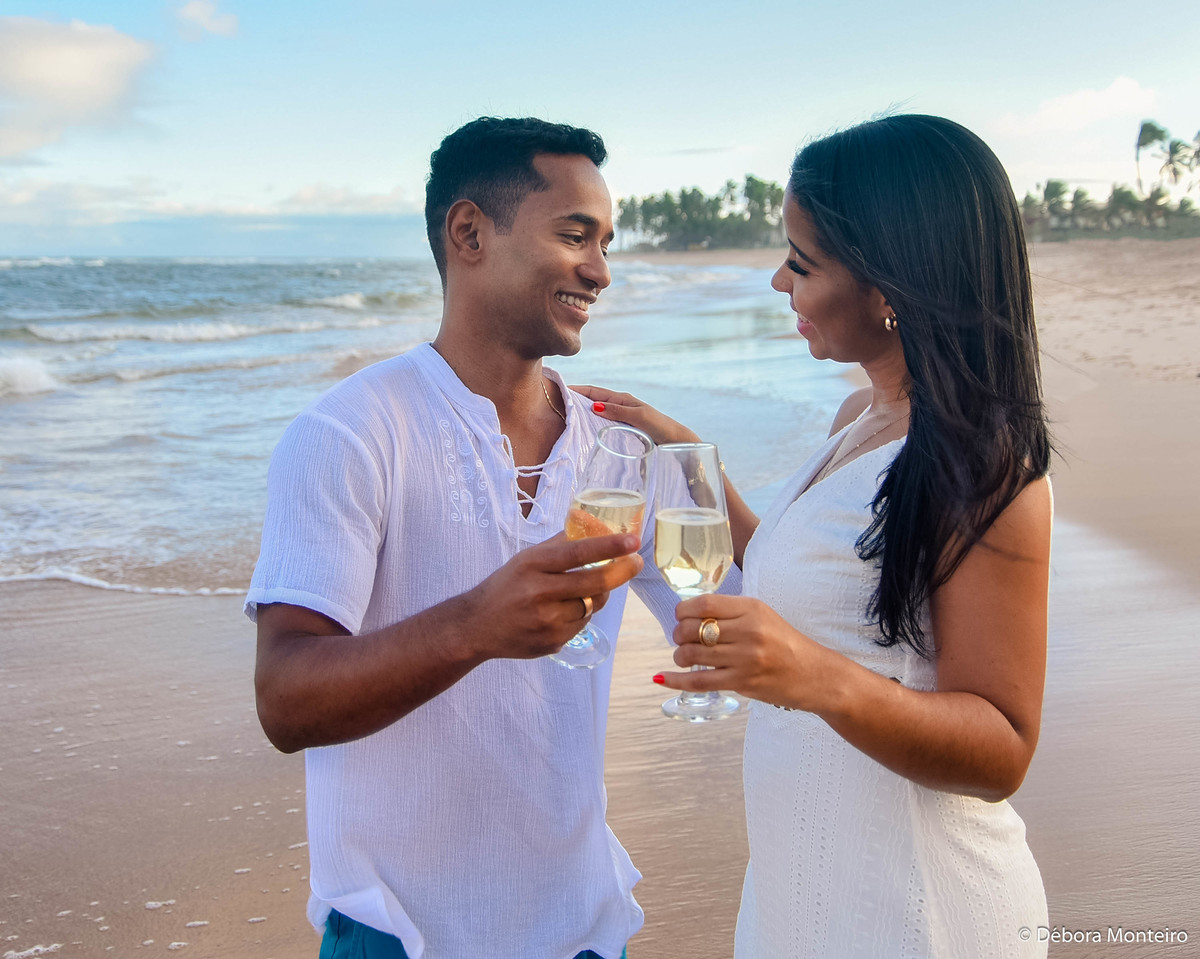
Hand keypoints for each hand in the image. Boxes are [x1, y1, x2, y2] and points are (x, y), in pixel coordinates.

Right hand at [464, 531, 642, 660]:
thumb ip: (558, 544)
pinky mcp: (551, 643)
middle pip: (593, 583)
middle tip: (635, 562)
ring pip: (592, 606)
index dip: (608, 547)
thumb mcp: (526, 559)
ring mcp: (546, 622)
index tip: (633, 541)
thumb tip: (592, 523)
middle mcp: (539, 594)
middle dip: (621, 571)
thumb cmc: (506, 586)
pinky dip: (581, 616)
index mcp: (532, 565)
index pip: (577, 553)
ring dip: (598, 596)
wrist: (477, 626)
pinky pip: (582, 626)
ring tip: (585, 589)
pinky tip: (563, 612)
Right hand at [570, 385, 699, 445]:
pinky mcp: (625, 428)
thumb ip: (618, 411)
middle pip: (593, 400)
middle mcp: (621, 406)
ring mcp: (622, 417)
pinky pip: (603, 422)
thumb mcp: (639, 417)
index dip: (577, 389)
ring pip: (597, 412)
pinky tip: (585, 431)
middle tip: (556, 403)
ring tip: (565, 416)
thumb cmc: (660, 426)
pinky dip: (592, 423)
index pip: (595, 391)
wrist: (676, 441)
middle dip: (576, 399)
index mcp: (623, 399)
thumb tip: (594, 406)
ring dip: (583, 412)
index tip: (559, 389)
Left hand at [659, 594, 838, 712]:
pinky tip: (661, 678)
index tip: (680, 617)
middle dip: (677, 635)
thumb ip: (731, 613)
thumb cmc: (785, 643)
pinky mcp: (742, 683)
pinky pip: (699, 681)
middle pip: (691, 629)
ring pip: (691, 655)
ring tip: (684, 658)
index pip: (703, 604)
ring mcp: (745, 658)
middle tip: (681, 640)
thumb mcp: (763, 616)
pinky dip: (675, 681)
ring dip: (679, 657)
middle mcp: (748, 631)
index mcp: (751, 609)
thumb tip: (688, 614)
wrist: (816, 675)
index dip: (682, 611)